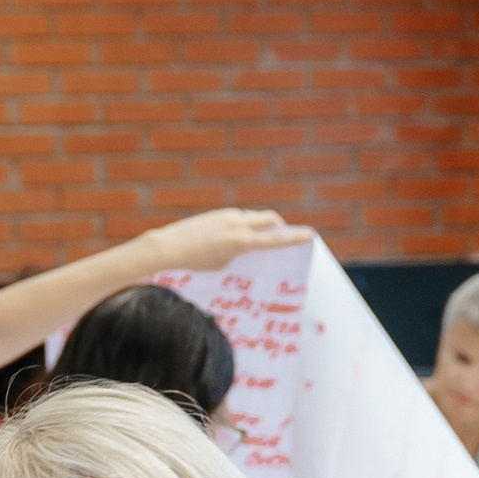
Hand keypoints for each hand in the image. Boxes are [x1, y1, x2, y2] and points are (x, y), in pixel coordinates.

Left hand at [140, 207, 310, 272]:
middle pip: (270, 218)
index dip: (294, 238)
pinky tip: (229, 239)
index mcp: (241, 241)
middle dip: (279, 226)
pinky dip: (242, 226)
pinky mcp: (218, 213)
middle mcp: (237, 224)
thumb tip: (248, 244)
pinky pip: (238, 218)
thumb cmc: (196, 263)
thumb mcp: (223, 264)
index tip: (309, 235)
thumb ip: (239, 251)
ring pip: (252, 218)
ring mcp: (227, 216)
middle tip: (280, 235)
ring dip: (257, 226)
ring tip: (249, 244)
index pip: (274, 239)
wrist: (169, 247)